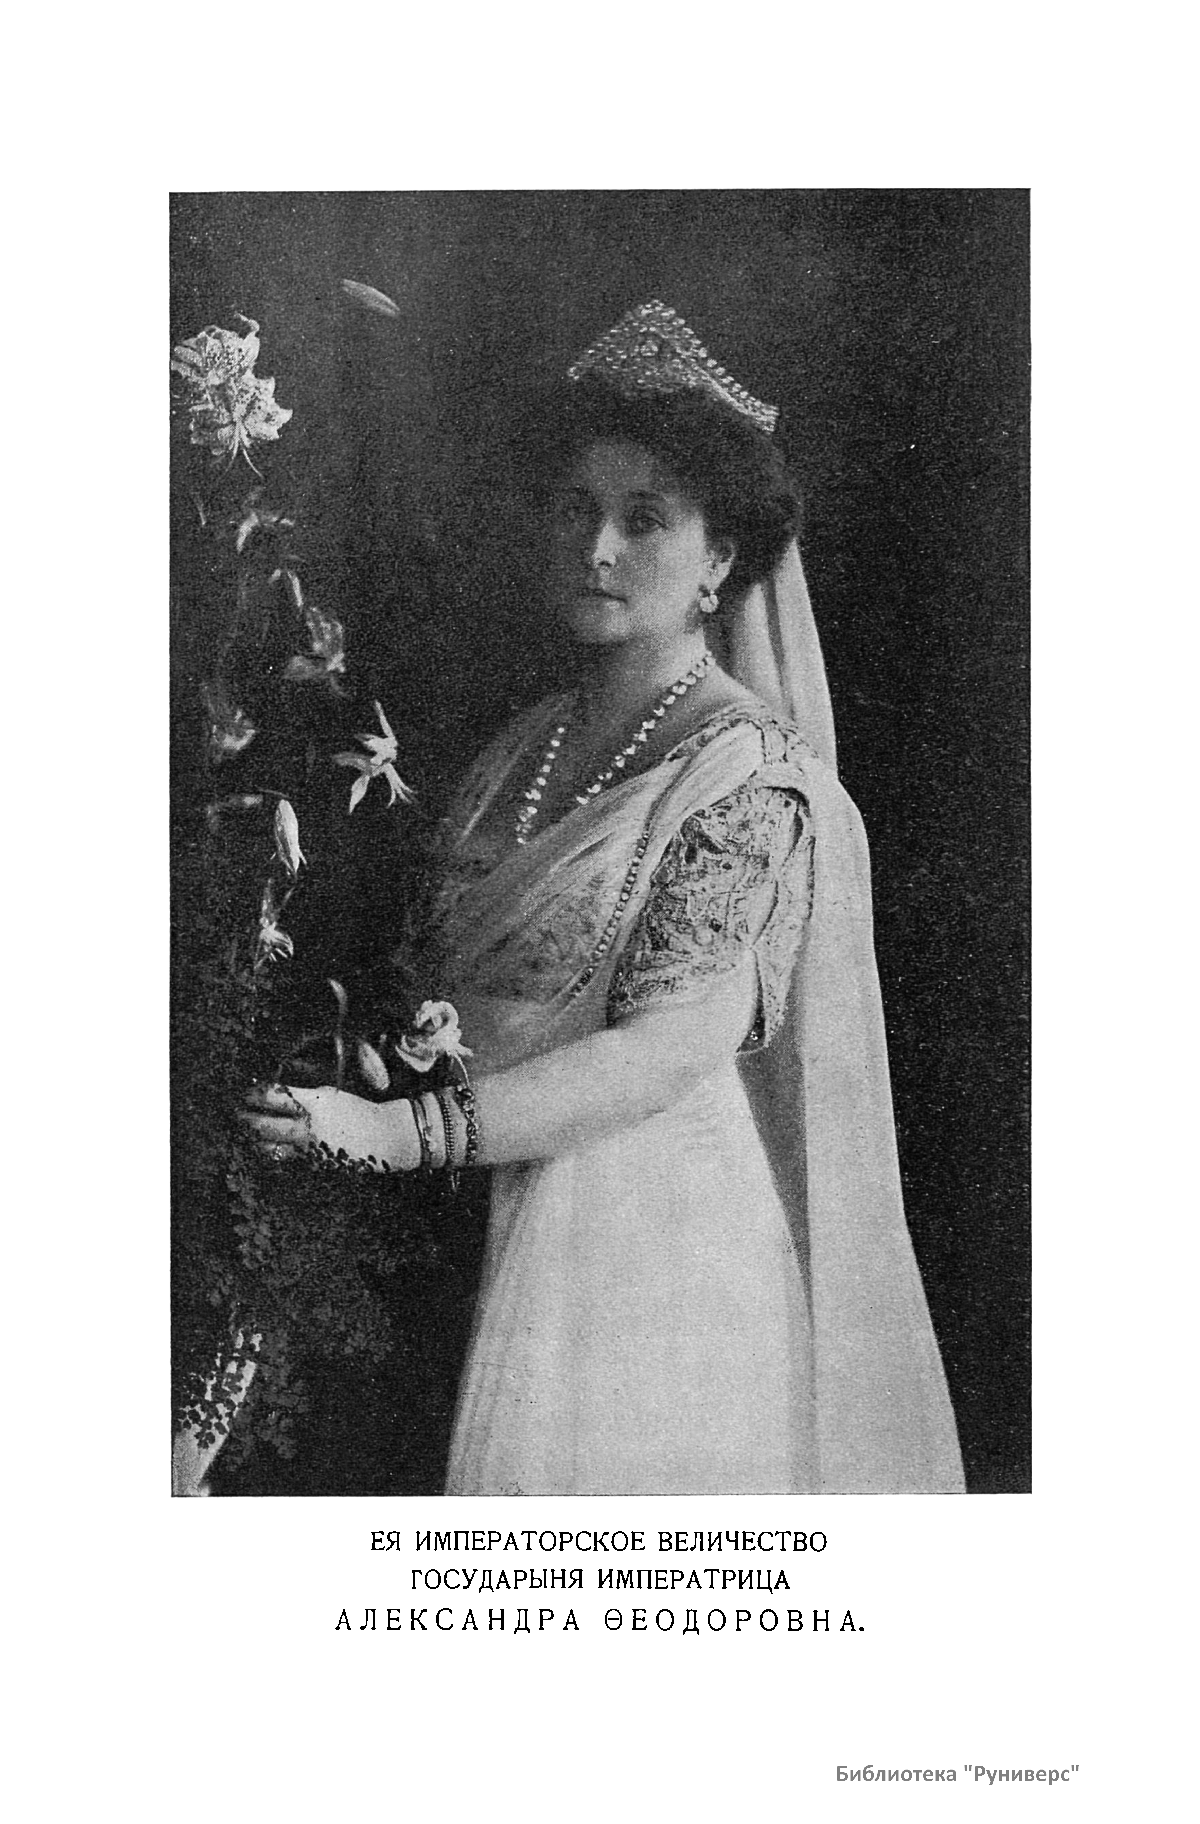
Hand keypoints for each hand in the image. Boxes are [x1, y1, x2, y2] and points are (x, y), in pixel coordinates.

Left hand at [240, 1084, 419, 1170]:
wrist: (384, 1136)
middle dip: (246, 1118)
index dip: (254, 1094)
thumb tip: (279, 1091)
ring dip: (254, 1137)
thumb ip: (306, 1094)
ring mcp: (308, 1146)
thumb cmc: (359, 1110)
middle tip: (236, 1113)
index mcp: (314, 1102)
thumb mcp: (332, 1094)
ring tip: (246, 1131)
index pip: (273, 1096)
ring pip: (269, 1144)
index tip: (246, 1092)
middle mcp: (308, 1124)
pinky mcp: (312, 1162)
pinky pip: (284, 1157)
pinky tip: (265, 1147)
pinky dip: (271, 1151)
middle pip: (264, 1122)